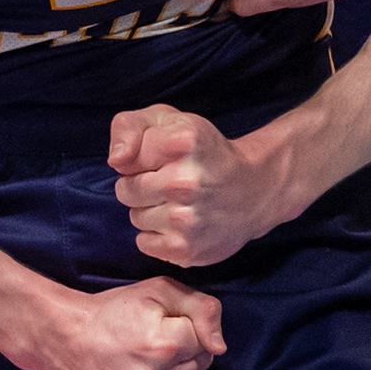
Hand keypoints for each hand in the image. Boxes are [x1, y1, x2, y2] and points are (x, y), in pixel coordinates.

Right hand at [24, 277, 223, 369]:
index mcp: (165, 344)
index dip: (183, 328)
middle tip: (148, 342)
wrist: (66, 343)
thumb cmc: (113, 312)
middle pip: (199, 364)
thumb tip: (220, 346)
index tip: (156, 324)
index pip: (205, 340)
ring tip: (137, 361)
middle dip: (181, 351)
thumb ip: (201, 308)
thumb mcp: (158, 291)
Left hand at [110, 106, 295, 267]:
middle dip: (141, 185)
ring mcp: (186, 219)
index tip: (163, 159)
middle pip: (125, 190)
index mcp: (181, 142)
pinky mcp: (186, 249)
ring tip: (180, 202)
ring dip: (151, 211)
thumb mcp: (168, 120)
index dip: (140, 159)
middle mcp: (185, 182)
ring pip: (135, 217)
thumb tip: (116, 160)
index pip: (124, 159)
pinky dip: (157, 235)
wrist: (254, 190)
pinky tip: (181, 223)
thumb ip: (129, 127)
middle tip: (171, 182)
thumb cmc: (203, 151)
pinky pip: (144, 243)